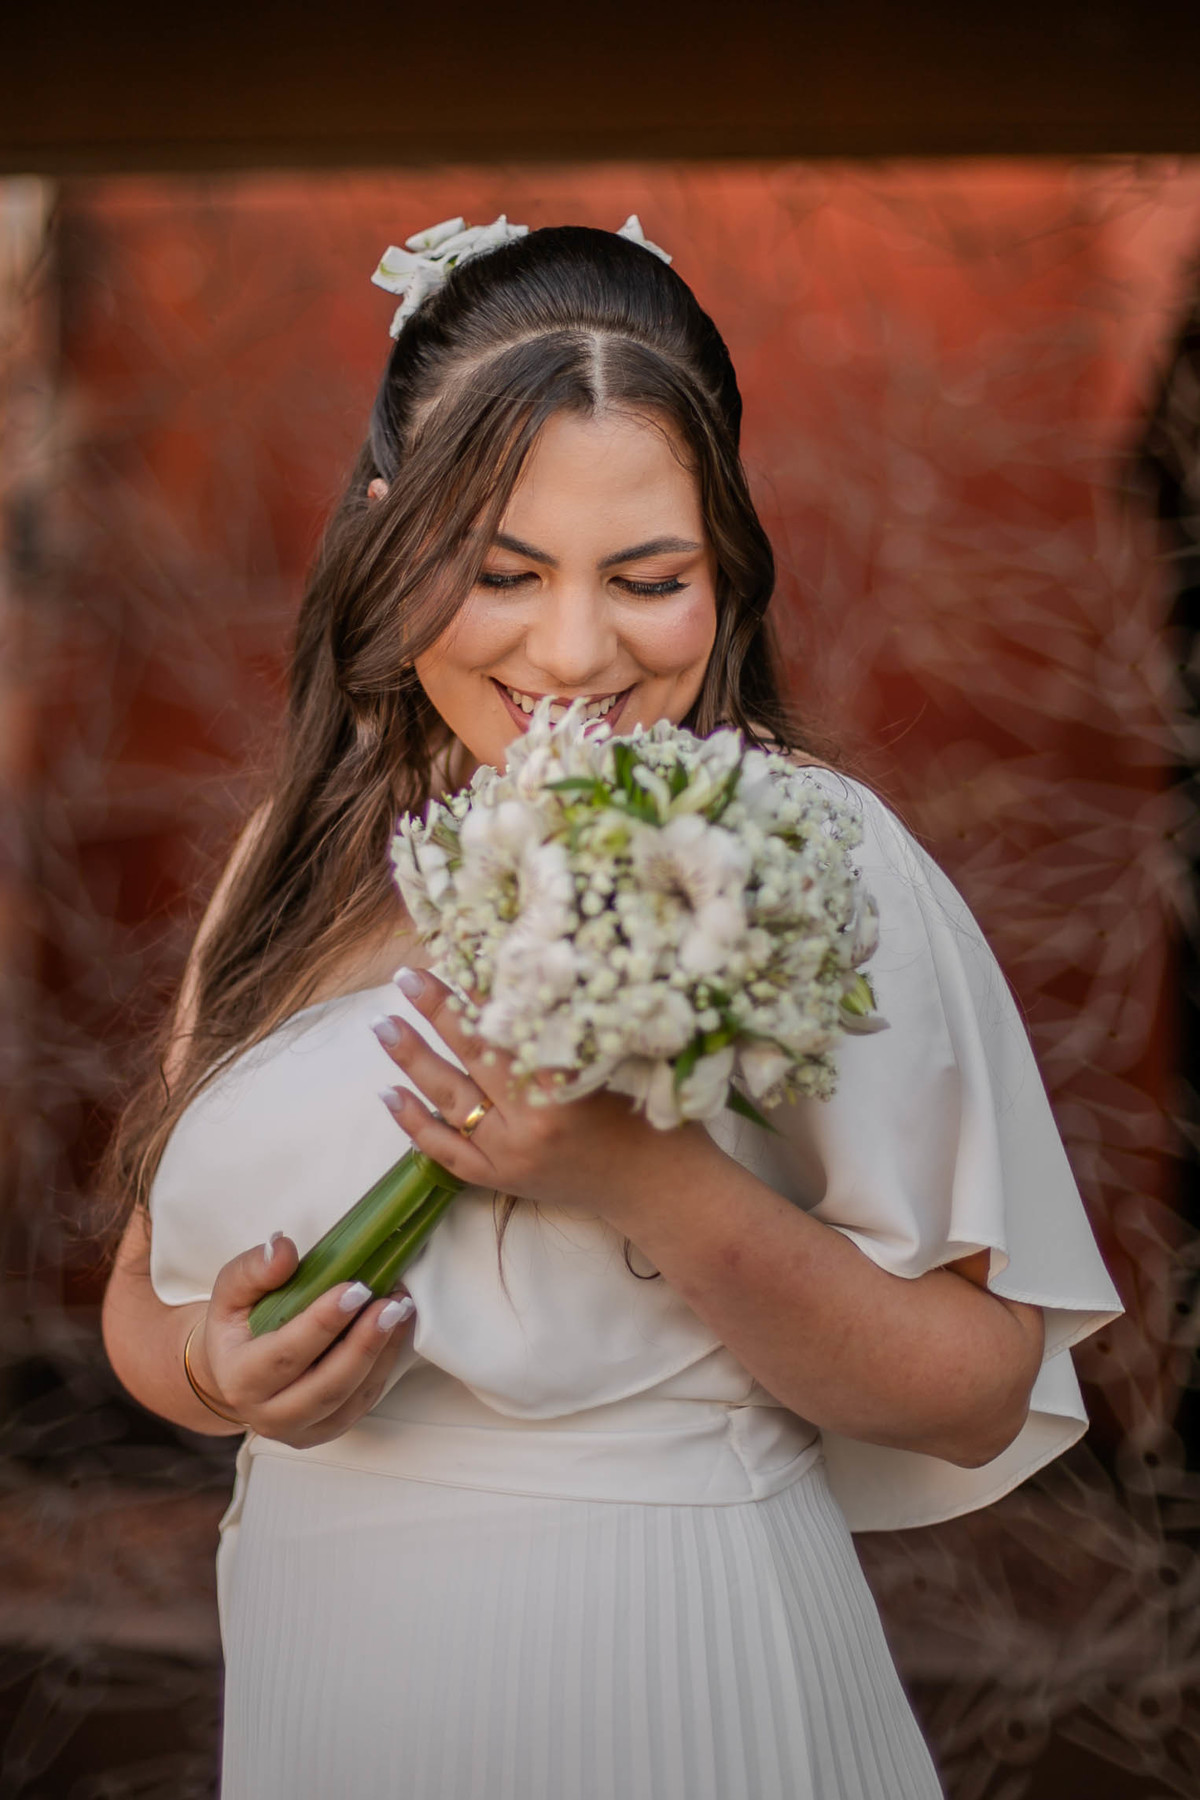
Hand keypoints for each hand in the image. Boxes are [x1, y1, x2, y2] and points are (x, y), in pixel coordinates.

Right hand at [189, 1234, 415, 1447]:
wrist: (236, 1372)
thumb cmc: (237, 1326)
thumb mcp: (231, 1291)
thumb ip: (253, 1270)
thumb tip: (283, 1249)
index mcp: (239, 1379)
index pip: (285, 1355)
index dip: (323, 1323)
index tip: (355, 1289)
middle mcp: (267, 1415)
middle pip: (325, 1386)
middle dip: (364, 1344)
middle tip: (392, 1304)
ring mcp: (299, 1431)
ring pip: (349, 1399)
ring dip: (381, 1354)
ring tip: (400, 1310)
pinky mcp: (326, 1431)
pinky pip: (361, 1405)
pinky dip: (383, 1367)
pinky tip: (396, 1332)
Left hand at [373, 966, 701, 1217]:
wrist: (660, 1189)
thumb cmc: (653, 1116)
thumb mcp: (619, 1061)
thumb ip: (571, 1029)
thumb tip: (522, 975)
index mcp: (563, 1089)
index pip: (506, 1030)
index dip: (475, 994)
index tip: (451, 959)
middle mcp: (529, 1125)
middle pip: (470, 1059)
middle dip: (435, 1015)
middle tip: (405, 979)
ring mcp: (510, 1157)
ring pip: (449, 1102)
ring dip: (413, 1061)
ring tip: (383, 1026)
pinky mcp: (501, 1181)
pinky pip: (445, 1152)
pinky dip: (414, 1124)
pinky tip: (389, 1094)